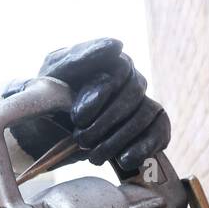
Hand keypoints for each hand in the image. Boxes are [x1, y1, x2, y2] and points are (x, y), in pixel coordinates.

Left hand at [7, 38, 169, 171]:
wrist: (49, 131)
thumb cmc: (50, 98)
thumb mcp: (51, 76)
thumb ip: (80, 57)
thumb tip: (116, 47)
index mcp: (109, 60)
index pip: (118, 70)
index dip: (99, 96)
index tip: (79, 118)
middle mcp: (130, 78)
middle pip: (132, 95)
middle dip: (106, 121)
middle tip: (82, 140)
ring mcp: (143, 102)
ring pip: (143, 115)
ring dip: (118, 139)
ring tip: (94, 156)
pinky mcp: (152, 126)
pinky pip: (159, 132)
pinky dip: (144, 148)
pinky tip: (124, 160)